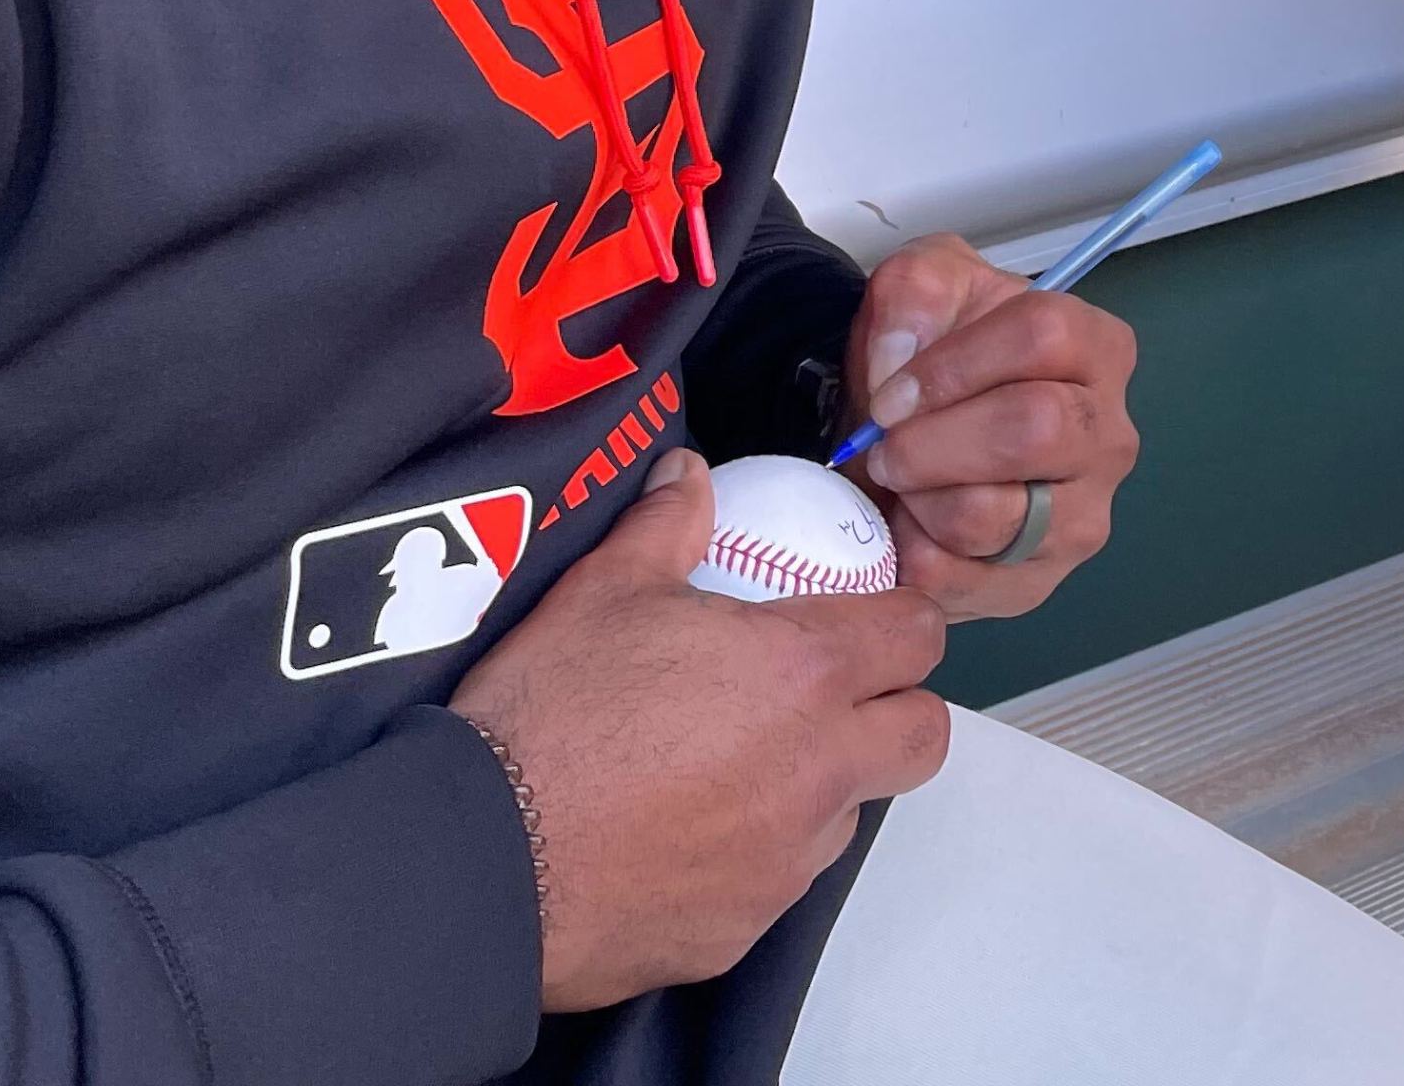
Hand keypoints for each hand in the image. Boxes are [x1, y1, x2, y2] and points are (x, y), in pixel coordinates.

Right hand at [452, 451, 950, 1013]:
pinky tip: (687, 831)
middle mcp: (818, 770)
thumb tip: (686, 475)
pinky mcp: (744, 929)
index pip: (918, 636)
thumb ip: (666, 525)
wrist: (481, 858)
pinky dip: (757, 854)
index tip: (866, 619)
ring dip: (824, 783)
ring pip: (852, 811)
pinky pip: (780, 881)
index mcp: (804, 674)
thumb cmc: (548, 715)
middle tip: (831, 695)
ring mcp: (786, 860)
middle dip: (895, 708)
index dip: (900, 620)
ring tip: (741, 763)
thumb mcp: (603, 591)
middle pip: (921, 734)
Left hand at [845, 233, 1139, 616]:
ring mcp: (1080, 518)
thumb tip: (900, 359)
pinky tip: (909, 524)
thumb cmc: (931, 364)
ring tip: (902, 484)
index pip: (1044, 336)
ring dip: (919, 497)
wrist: (908, 441)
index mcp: (1097, 350)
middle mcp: (1107, 437)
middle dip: (933, 439)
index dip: (953, 363)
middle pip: (1033, 428)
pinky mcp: (1033, 584)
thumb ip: (916, 290)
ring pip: (992, 515)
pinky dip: (909, 551)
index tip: (893, 392)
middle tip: (886, 446)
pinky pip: (957, 579)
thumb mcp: (923, 290)